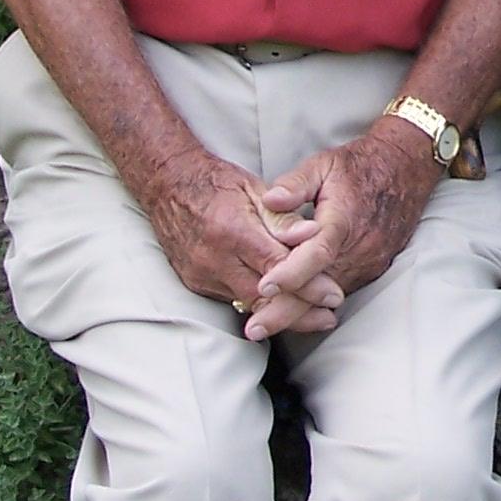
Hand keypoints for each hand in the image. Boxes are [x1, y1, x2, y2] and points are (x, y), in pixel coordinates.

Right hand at [137, 148, 339, 336]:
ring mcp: (201, 275)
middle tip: (329, 317)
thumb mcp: (255, 189)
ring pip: (247, 305)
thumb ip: (282, 218)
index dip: (308, 285)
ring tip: (313, 316)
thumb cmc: (217, 182)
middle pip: (264, 298)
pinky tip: (279, 306)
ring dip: (281, 313)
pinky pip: (231, 299)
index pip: (278, 268)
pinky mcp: (195, 283)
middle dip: (300, 312)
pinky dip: (257, 304)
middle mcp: (214, 259)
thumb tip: (313, 234)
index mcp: (233, 231)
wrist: (167, 185)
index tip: (333, 295)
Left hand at [249, 122, 441, 339]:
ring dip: (299, 312)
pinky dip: (317, 302)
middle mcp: (359, 247)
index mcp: (342, 219)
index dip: (290, 273)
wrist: (405, 169)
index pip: (316, 253)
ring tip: (265, 324)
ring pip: (330, 295)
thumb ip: (295, 184)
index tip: (264, 287)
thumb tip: (269, 200)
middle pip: (319, 288)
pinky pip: (341, 289)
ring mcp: (369, 261)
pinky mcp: (373, 268)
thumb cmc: (358, 166)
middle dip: (285, 311)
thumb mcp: (322, 164)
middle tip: (254, 329)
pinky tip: (294, 310)